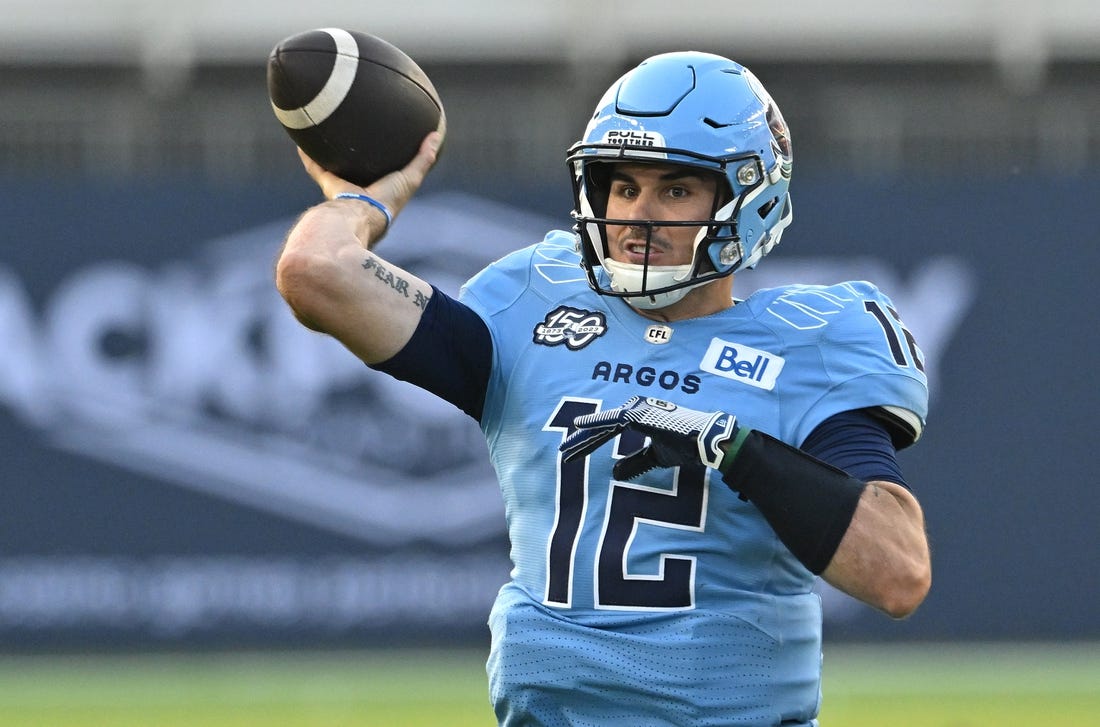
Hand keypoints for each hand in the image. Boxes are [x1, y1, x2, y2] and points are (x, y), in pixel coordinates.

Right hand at [297, 128, 444, 239]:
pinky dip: (308, 154)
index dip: (384, 160)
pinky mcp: (327, 183)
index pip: (382, 172)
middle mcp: (359, 189)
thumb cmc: (388, 200)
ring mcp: (342, 187)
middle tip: (354, 131)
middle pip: (356, 168)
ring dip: (329, 152)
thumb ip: (424, 158)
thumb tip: (437, 135)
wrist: (360, 214)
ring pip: (334, 166)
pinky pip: (314, 165)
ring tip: (325, 130)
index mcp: (378, 189)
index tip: (385, 142)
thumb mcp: (411, 177)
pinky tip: (303, 136)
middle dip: (355, 154)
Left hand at [560, 396, 737, 479]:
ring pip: (602, 425)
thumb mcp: (654, 457)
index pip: (607, 432)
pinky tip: (578, 426)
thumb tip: (613, 474)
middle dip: (580, 441)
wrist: (704, 443)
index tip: (572, 454)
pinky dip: (594, 422)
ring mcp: (636, 410)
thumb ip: (635, 463)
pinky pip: (611, 419)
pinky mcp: (638, 415)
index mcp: (638, 417)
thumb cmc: (685, 447)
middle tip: (562, 451)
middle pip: (600, 427)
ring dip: (583, 437)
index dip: (589, 443)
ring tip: (564, 448)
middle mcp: (634, 409)